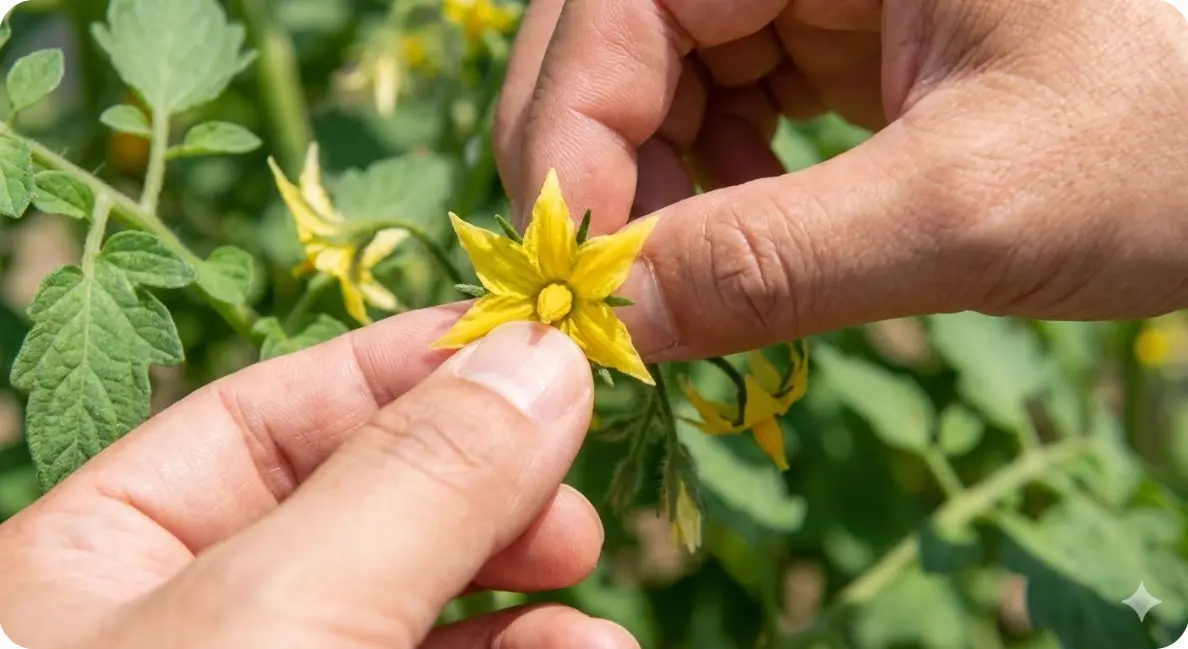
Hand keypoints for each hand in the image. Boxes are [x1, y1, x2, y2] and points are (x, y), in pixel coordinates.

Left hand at [0, 313, 635, 648]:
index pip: (269, 415)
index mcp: (101, 557)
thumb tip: (547, 355)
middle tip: (573, 503)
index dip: (411, 370)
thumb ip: (412, 481)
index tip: (537, 355)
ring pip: (421, 607)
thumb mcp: (277, 614)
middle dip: (489, 494)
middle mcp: (186, 624)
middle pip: (367, 510)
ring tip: (591, 609)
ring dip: (527, 597)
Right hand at [495, 0, 1187, 359]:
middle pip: (616, 39)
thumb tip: (614, 321)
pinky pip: (719, 91)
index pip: (615, 9)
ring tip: (712, 274)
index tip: (575, 295)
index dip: (571, 152)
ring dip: (659, 186)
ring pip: (656, 73)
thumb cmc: (1173, 135)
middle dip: (612, 176)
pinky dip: (711, 177)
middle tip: (635, 301)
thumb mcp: (972, 204)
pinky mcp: (833, 18)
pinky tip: (758, 226)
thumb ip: (778, 262)